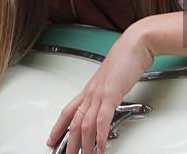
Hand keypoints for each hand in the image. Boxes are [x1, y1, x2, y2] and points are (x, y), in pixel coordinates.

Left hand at [47, 27, 153, 153]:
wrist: (135, 44)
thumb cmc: (126, 57)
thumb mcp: (113, 78)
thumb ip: (108, 91)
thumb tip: (109, 102)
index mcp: (89, 88)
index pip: (68, 111)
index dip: (58, 127)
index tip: (51, 139)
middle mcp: (91, 92)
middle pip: (73, 122)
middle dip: (68, 142)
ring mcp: (99, 94)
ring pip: (85, 125)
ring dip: (84, 144)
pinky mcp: (111, 95)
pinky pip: (102, 120)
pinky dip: (100, 137)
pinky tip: (100, 147)